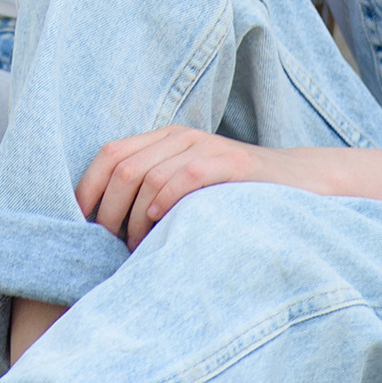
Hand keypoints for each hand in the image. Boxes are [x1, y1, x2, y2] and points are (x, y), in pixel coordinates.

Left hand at [75, 123, 278, 246]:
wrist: (300, 182)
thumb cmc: (235, 196)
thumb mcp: (188, 189)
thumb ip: (153, 194)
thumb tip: (106, 228)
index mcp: (164, 139)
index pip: (109, 154)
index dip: (88, 189)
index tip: (81, 225)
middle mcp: (180, 136)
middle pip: (122, 168)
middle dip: (109, 212)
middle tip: (114, 246)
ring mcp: (207, 145)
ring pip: (147, 175)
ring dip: (135, 218)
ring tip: (139, 246)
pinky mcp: (233, 162)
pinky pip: (186, 175)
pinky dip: (166, 199)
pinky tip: (162, 222)